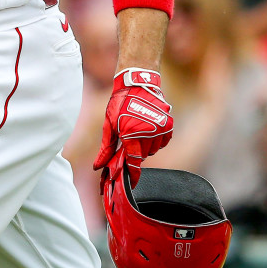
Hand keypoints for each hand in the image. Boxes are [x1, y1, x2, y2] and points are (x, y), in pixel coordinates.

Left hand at [94, 68, 173, 184]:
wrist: (137, 83)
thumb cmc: (119, 103)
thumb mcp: (109, 124)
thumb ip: (106, 148)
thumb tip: (97, 166)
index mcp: (131, 134)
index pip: (133, 162)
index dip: (132, 174)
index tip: (131, 183)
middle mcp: (149, 133)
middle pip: (142, 155)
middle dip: (134, 152)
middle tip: (128, 140)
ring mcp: (161, 129)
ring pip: (153, 149)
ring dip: (145, 146)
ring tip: (136, 130)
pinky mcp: (168, 125)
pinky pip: (163, 142)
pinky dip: (155, 140)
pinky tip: (147, 129)